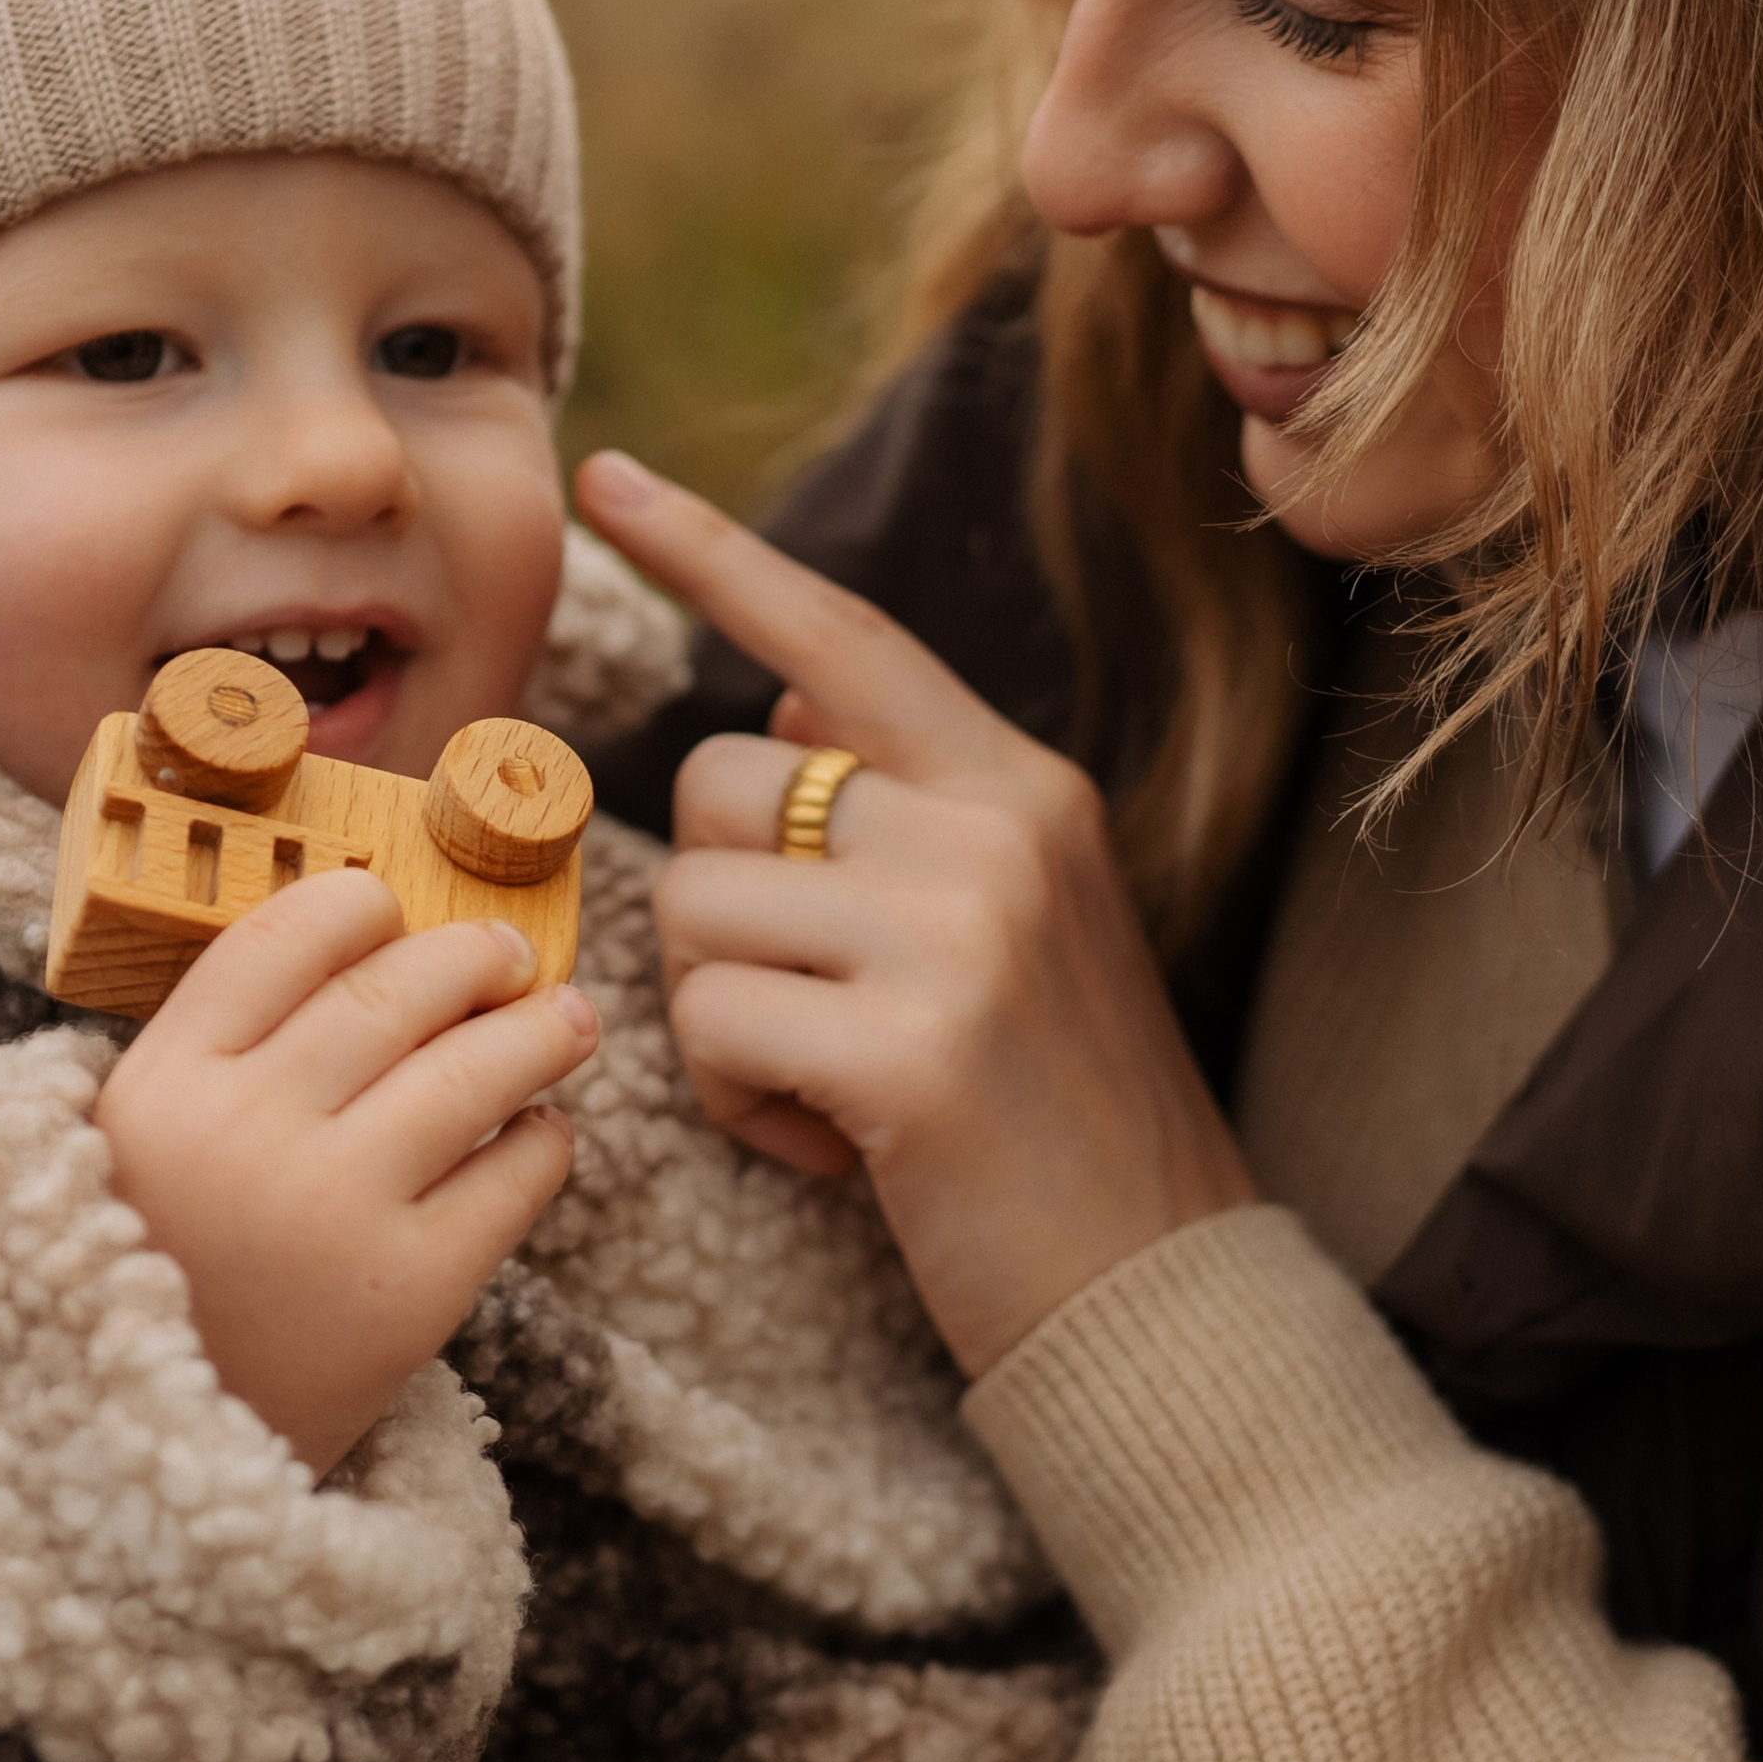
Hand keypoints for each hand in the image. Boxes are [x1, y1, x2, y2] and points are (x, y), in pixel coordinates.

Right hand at [95, 870, 599, 1477]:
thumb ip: (214, 1057)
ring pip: (476, 1070)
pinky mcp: (412, 1291)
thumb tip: (361, 955)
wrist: (146, 1467)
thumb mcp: (128, 1151)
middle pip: (393, 992)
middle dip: (470, 958)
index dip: (356, 907)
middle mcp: (247, 1131)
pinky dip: (545, 1139)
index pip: (281, 941)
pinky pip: (515, 1176)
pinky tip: (541, 1131)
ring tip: (569, 1019)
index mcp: (162, 1085)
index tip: (392, 905)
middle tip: (507, 956)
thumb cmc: (149, 1285)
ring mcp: (334, 1209)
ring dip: (541, 1030)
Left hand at [574, 451, 1251, 1377]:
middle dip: (722, 903)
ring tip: (838, 1083)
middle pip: (719, 784)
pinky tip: (841, 1146)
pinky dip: (741, 1103)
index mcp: (1021, 784)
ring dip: (726, 1017)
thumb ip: (903, 802)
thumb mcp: (1016, 922)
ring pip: (694, 909)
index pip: (835, 633)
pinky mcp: (906, 1053)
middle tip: (822, 1006)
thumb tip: (776, 695)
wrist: (1158, 1287)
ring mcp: (955, 936)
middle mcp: (994, 829)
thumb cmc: (1055, 1111)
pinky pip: (707, 1026)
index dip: (709, 550)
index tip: (605, 474)